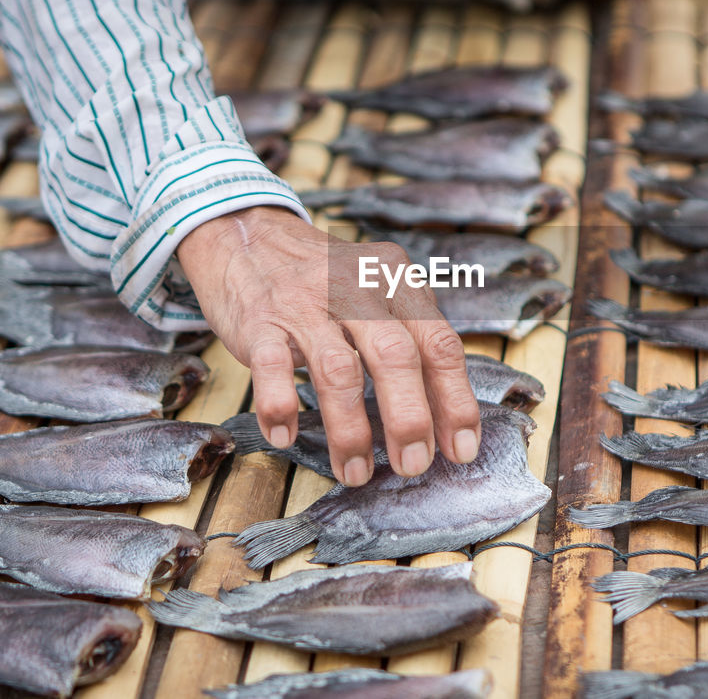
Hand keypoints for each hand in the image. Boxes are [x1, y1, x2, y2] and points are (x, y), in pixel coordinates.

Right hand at [175, 206, 480, 485]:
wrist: (247, 235)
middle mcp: (357, 287)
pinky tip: (286, 437)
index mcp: (397, 280)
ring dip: (350, 429)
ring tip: (355, 471)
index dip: (455, 400)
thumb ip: (410, 339)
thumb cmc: (325, 282)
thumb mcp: (377, 292)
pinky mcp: (260, 319)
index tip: (460, 448)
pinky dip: (282, 406)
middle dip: (409, 418)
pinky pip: (273, 368)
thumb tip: (444, 417)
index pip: (439, 343)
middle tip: (413, 464)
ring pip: (338, 370)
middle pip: (396, 355)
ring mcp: (306, 302)